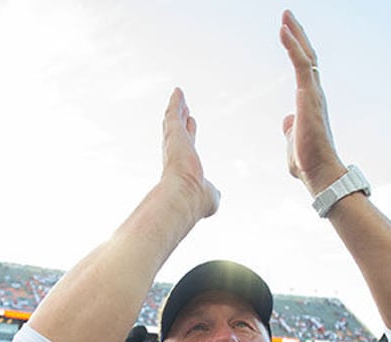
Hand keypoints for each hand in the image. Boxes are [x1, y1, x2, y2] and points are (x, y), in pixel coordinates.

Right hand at [160, 87, 219, 222]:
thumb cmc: (196, 201)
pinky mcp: (174, 132)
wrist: (185, 196)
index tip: (191, 127)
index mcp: (183, 169)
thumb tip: (216, 194)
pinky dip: (176, 102)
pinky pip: (174, 113)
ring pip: (174, 121)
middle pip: (178, 133)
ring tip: (180, 96)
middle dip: (181, 121)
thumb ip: (213, 193)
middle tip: (184, 109)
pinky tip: (178, 91)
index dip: (189, 137)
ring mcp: (174, 143)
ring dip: (177, 108)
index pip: (186, 150)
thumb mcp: (210, 197)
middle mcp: (176, 155)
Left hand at [279, 10, 344, 194]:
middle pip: (307, 56)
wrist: (319, 173)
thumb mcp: (292, 141)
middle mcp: (315, 94)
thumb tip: (287, 120)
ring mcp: (313, 94)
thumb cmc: (307, 163)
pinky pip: (300, 64)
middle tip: (287, 16)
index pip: (304, 70)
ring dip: (295, 34)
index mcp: (310, 102)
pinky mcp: (309, 96)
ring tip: (285, 15)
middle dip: (298, 35)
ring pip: (305, 56)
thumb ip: (290, 129)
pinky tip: (283, 30)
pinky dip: (292, 45)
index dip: (296, 51)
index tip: (287, 34)